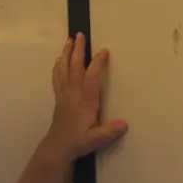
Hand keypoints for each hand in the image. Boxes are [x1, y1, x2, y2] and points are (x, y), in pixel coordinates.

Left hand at [45, 32, 128, 160]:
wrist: (57, 147)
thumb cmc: (78, 142)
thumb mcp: (96, 139)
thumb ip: (110, 131)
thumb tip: (125, 124)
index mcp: (85, 101)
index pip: (91, 77)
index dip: (97, 62)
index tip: (103, 50)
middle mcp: (73, 94)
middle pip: (75, 67)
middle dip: (78, 50)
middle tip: (79, 35)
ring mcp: (64, 94)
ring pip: (64, 69)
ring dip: (66, 54)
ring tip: (68, 40)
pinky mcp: (59, 98)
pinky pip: (57, 77)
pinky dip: (58, 66)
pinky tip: (58, 60)